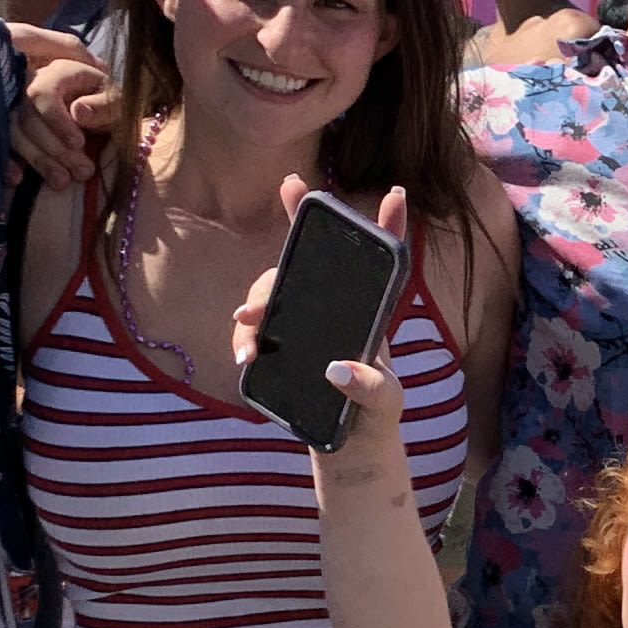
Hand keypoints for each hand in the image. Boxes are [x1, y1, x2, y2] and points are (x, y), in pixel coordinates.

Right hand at [14, 42, 115, 187]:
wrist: (102, 114)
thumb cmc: (110, 106)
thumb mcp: (118, 103)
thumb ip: (103, 106)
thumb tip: (78, 112)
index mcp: (59, 72)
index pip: (43, 93)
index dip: (57, 121)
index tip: (79, 144)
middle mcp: (31, 84)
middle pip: (28, 117)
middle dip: (55, 149)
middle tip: (83, 172)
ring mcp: (16, 105)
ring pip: (13, 133)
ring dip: (38, 160)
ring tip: (63, 183)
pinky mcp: (9, 127)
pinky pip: (0, 143)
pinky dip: (7, 163)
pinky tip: (18, 179)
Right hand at [232, 178, 416, 473]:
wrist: (351, 439)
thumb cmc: (374, 409)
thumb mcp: (385, 400)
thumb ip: (372, 388)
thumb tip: (338, 371)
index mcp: (361, 307)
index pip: (361, 255)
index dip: (373, 221)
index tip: (351, 188)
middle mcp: (327, 305)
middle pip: (293, 268)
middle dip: (268, 282)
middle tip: (252, 315)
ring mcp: (298, 322)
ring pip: (266, 296)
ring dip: (250, 313)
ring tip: (246, 346)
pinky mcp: (277, 347)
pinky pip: (250, 332)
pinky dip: (242, 342)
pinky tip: (244, 361)